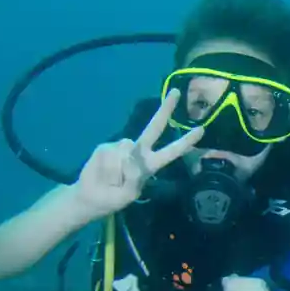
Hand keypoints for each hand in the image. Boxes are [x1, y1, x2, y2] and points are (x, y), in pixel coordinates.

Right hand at [71, 88, 202, 218]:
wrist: (89, 198)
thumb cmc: (113, 198)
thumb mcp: (128, 194)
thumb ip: (134, 177)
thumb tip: (132, 154)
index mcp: (151, 165)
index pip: (172, 151)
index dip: (185, 141)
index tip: (201, 129)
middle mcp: (139, 151)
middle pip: (154, 128)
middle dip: (165, 110)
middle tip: (175, 92)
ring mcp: (122, 147)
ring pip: (126, 152)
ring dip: (118, 170)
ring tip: (112, 181)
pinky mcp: (106, 147)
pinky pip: (111, 156)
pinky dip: (107, 169)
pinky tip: (102, 174)